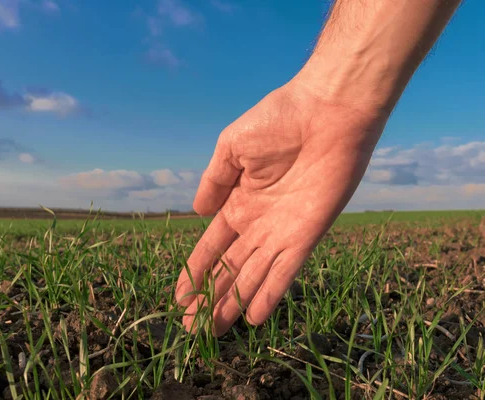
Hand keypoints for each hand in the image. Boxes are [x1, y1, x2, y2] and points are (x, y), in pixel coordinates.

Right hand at [174, 77, 387, 335]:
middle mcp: (258, 223)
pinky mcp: (307, 235)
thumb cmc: (278, 120)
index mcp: (238, 202)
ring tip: (213, 330)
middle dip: (209, 297)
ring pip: (252, 276)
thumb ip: (214, 182)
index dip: (195, 272)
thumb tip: (197, 213)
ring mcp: (281, 232)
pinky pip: (285, 271)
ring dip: (232, 303)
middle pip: (229, 269)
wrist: (326, 112)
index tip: (179, 298)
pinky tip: (253, 317)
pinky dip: (270, 293)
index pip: (212, 246)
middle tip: (192, 328)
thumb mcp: (231, 148)